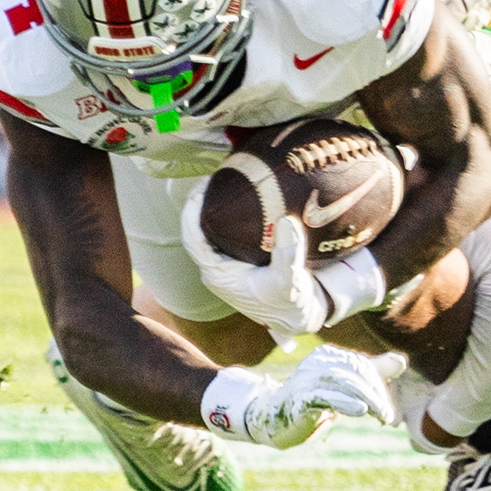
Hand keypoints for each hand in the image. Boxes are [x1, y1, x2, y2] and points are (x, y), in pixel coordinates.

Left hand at [180, 180, 329, 347]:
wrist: (298, 316)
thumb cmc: (291, 302)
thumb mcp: (291, 281)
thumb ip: (288, 254)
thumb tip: (286, 221)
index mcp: (218, 275)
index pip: (193, 239)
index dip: (191, 211)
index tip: (202, 185)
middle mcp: (215, 270)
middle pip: (196, 230)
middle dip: (200, 202)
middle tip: (213, 174)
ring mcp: (224, 265)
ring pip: (207, 231)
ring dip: (211, 207)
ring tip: (222, 179)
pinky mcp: (236, 261)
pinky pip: (221, 234)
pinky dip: (225, 215)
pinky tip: (238, 197)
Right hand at [201, 348, 398, 450]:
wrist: (275, 418)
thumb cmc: (313, 400)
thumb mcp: (345, 386)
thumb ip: (372, 372)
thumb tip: (401, 360)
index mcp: (329, 356)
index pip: (362, 365)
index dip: (379, 386)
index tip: (388, 411)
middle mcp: (318, 362)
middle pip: (356, 372)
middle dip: (376, 395)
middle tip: (388, 417)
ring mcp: (307, 379)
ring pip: (345, 383)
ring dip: (368, 401)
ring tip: (382, 417)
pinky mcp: (300, 399)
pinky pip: (326, 397)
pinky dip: (346, 403)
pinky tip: (361, 411)